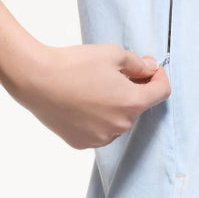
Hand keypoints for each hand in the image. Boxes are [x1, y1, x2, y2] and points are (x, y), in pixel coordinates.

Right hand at [9, 43, 170, 149]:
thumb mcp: (114, 54)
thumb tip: (150, 69)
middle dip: (134, 88)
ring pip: (119, 119)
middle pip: (138, 105)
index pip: (162, 92)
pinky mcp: (82, 143)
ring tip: (94, 86)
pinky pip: (100, 129)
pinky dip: (98, 116)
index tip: (148, 67)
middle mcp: (120, 126)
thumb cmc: (75, 65)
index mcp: (132, 103)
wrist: (36, 80)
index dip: (159, 76)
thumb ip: (139, 64)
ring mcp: (101, 138)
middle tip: (117, 72)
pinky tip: (82, 101)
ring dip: (115, 104)